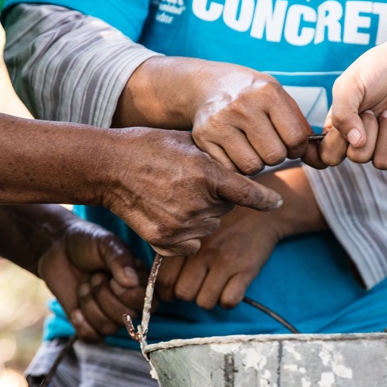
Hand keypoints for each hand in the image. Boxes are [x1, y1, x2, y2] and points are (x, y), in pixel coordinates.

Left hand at [36, 218, 146, 340]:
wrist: (58, 249)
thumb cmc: (87, 243)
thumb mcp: (106, 243)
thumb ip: (120, 260)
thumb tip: (131, 282)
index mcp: (140, 282)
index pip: (148, 304)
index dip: (128, 295)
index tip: (111, 276)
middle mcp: (129, 302)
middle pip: (127, 318)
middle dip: (104, 296)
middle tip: (94, 277)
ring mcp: (109, 315)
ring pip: (109, 328)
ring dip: (90, 306)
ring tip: (84, 286)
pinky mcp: (90, 324)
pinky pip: (92, 337)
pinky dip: (81, 324)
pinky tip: (75, 308)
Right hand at [100, 129, 282, 256]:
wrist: (109, 167)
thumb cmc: (149, 147)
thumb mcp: (188, 142)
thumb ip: (217, 157)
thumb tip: (242, 168)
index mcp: (206, 175)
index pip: (249, 194)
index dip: (265, 200)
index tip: (277, 203)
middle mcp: (198, 203)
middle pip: (226, 208)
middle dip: (218, 197)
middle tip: (192, 182)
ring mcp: (181, 225)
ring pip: (210, 226)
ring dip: (202, 215)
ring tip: (176, 195)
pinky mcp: (165, 241)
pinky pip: (192, 244)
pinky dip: (186, 234)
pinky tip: (169, 214)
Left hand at [156, 205, 281, 309]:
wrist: (263, 213)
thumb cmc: (225, 223)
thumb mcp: (196, 228)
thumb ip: (177, 248)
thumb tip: (163, 281)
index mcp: (187, 240)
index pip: (163, 278)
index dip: (166, 290)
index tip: (174, 288)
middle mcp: (202, 251)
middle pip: (183, 293)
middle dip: (189, 294)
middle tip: (197, 286)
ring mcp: (224, 261)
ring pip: (204, 302)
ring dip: (209, 298)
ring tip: (215, 286)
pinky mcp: (246, 270)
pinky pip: (228, 301)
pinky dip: (228, 300)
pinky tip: (230, 288)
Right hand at [188, 61, 313, 173]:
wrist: (208, 85)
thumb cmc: (253, 96)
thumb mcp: (279, 99)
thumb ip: (302, 129)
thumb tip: (322, 162)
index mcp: (268, 92)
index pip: (297, 139)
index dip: (298, 147)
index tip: (290, 142)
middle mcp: (243, 105)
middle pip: (275, 156)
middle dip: (276, 155)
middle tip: (267, 143)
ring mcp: (220, 121)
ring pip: (253, 167)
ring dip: (257, 162)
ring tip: (250, 145)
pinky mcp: (203, 137)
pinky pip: (231, 169)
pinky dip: (236, 165)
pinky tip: (234, 148)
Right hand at [315, 41, 386, 174]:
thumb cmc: (375, 69)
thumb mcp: (347, 85)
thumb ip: (342, 113)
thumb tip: (356, 143)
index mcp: (341, 129)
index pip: (329, 156)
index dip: (334, 145)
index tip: (342, 121)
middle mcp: (363, 141)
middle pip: (357, 158)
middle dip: (366, 131)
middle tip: (372, 109)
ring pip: (381, 162)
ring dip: (385, 135)